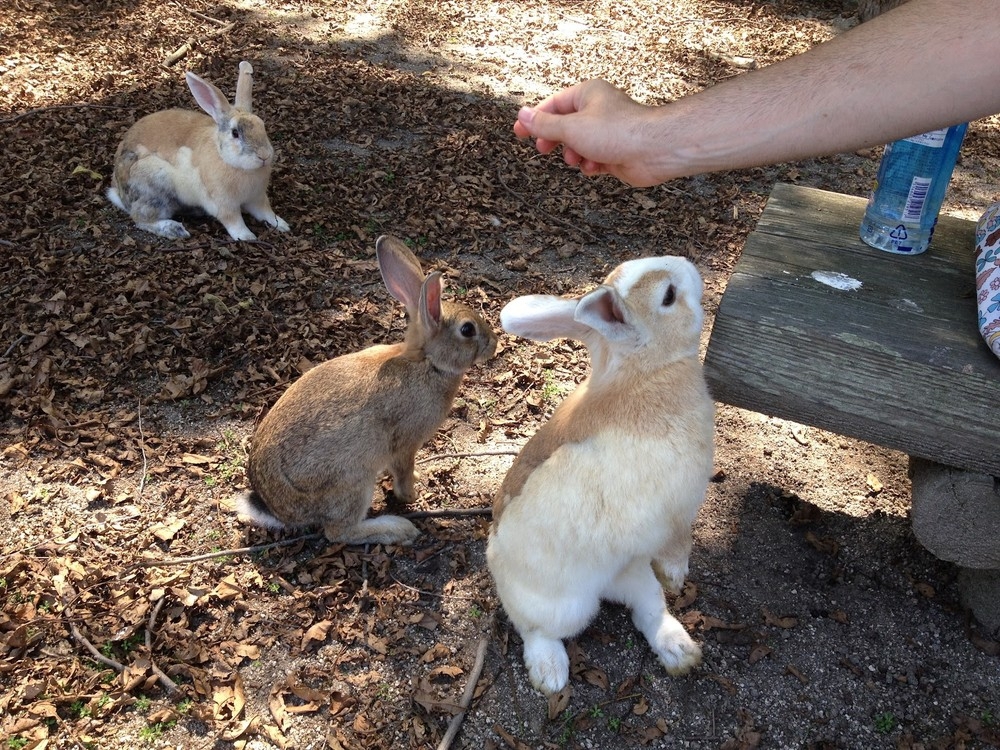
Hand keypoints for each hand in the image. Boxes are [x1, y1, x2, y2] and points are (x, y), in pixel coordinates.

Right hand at [513, 80, 664, 186]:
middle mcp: (597, 110)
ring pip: (578, 145)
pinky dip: (590, 165)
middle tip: (544, 148)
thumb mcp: (572, 128)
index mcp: (587, 95)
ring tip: (577, 158)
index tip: (519, 131)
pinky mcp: (615, 151)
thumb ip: (544, 125)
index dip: (534, 119)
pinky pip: (592, 159)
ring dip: (574, 155)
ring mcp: (607, 132)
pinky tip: (594, 166)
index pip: (553, 105)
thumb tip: (522, 116)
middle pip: (564, 125)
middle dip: (555, 139)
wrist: (654, 150)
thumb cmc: (619, 132)